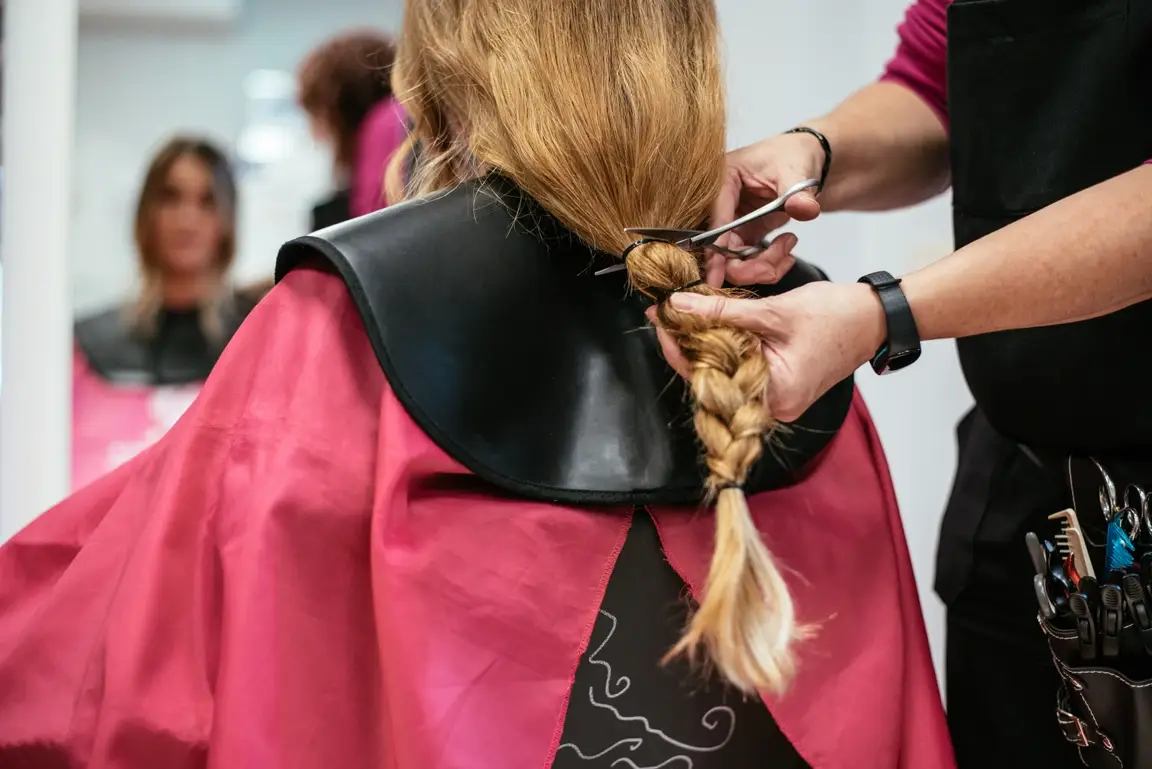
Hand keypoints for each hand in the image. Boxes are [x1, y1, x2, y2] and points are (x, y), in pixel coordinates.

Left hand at [647, 282, 885, 421]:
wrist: (875, 317)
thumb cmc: (836, 316)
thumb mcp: (772, 311)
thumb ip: (721, 311)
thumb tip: (678, 305)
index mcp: (774, 396)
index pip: (710, 377)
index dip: (679, 348)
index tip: (658, 319)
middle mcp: (773, 407)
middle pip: (715, 378)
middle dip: (688, 344)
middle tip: (663, 312)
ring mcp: (777, 399)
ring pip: (727, 373)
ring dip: (705, 343)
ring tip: (679, 314)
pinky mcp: (779, 385)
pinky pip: (742, 369)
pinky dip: (726, 347)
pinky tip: (708, 324)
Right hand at [702, 131, 826, 285]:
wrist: (809, 160)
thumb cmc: (794, 156)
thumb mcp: (796, 172)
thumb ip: (798, 193)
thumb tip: (806, 209)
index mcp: (722, 180)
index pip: (715, 220)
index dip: (715, 251)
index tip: (715, 278)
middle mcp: (720, 203)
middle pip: (718, 248)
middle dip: (748, 266)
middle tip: (775, 266)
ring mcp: (732, 221)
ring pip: (733, 260)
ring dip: (763, 265)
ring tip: (789, 247)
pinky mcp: (744, 233)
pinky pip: (748, 260)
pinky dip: (768, 263)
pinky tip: (787, 251)